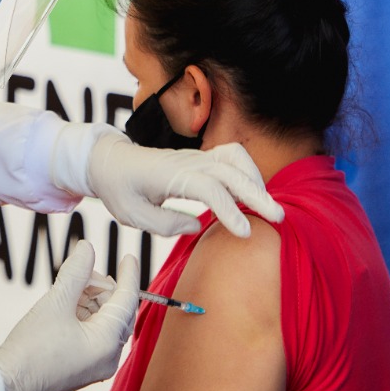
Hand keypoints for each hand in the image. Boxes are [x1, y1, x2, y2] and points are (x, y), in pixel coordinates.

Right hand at [0, 241, 138, 390]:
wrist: (7, 384)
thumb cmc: (30, 349)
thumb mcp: (56, 302)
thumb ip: (76, 272)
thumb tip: (88, 247)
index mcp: (107, 343)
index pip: (127, 301)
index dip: (129, 275)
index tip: (129, 257)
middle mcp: (108, 357)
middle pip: (117, 311)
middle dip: (103, 287)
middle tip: (85, 271)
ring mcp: (96, 364)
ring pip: (104, 322)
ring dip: (91, 300)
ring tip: (72, 286)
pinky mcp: (83, 366)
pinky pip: (93, 334)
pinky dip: (84, 315)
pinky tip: (68, 303)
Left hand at [88, 130, 283, 236]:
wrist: (111, 162)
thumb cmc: (119, 188)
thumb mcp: (131, 214)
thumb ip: (163, 223)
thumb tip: (195, 226)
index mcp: (169, 174)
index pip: (208, 187)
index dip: (229, 209)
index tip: (244, 232)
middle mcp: (187, 161)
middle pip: (230, 169)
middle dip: (256, 193)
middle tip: (278, 219)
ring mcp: (196, 158)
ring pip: (235, 157)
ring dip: (255, 179)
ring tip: (267, 206)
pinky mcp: (201, 160)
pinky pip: (231, 158)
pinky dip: (247, 173)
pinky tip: (251, 196)